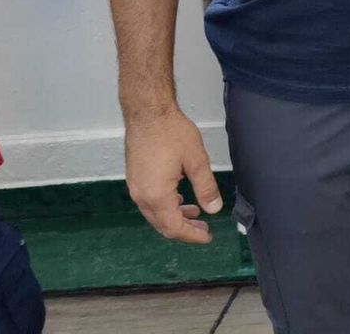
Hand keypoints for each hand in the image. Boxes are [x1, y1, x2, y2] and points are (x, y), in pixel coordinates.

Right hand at [124, 107, 223, 243]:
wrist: (147, 112)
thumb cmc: (170, 132)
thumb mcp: (196, 160)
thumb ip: (206, 187)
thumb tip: (214, 209)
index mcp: (156, 195)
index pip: (174, 228)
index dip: (192, 236)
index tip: (207, 237)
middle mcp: (141, 195)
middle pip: (162, 225)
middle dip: (184, 230)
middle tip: (204, 229)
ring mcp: (135, 187)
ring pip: (155, 214)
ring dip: (175, 217)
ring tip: (195, 213)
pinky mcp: (135, 178)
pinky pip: (149, 201)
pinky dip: (166, 206)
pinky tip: (180, 198)